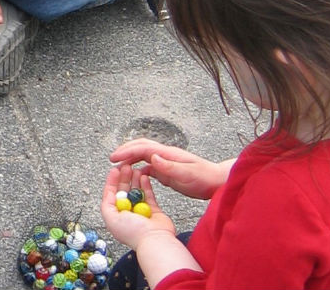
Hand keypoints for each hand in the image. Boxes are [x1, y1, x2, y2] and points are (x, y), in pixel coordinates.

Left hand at [101, 164, 176, 249]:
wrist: (154, 240)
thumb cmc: (133, 232)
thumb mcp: (111, 218)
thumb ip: (107, 205)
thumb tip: (107, 193)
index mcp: (115, 216)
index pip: (111, 194)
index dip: (112, 181)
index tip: (114, 170)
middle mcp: (127, 213)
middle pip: (124, 190)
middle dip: (124, 177)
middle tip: (126, 166)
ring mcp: (140, 211)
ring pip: (136, 191)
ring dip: (134, 179)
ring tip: (135, 168)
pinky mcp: (153, 210)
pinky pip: (148, 194)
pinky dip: (145, 185)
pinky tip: (143, 176)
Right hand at [110, 138, 232, 199]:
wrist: (217, 182)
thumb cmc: (205, 178)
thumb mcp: (187, 174)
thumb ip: (169, 166)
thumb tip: (152, 158)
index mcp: (168, 153)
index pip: (143, 148)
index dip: (127, 151)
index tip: (114, 158)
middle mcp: (165, 155)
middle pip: (140, 147)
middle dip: (125, 151)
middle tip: (112, 160)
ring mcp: (166, 162)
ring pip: (143, 156)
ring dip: (130, 159)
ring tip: (119, 168)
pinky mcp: (167, 171)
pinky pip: (149, 167)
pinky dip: (138, 169)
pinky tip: (134, 176)